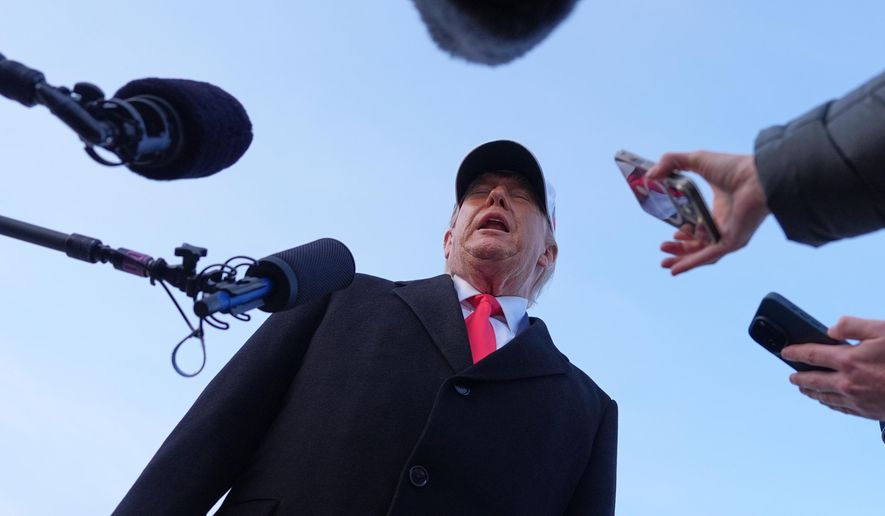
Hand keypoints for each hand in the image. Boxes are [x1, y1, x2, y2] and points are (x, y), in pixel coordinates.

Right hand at [646, 151, 768, 274]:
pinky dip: (691, 264)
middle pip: (699, 243)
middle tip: (663, 248)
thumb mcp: (696, 159)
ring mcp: (729, 235)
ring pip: (702, 254)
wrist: (757, 177)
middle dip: (680, 249)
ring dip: (682, 259)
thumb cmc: (734, 168)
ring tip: (665, 262)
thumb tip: (650, 174)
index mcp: (721, 209)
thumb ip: (672, 162)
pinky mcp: (731, 242)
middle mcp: (725, 224)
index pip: (702, 226)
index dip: (686, 231)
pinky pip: (709, 257)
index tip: (672, 231)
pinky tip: (675, 270)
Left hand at [782, 316, 884, 420]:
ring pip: (826, 397)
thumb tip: (831, 329)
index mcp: (848, 360)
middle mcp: (848, 383)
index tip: (784, 352)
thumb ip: (854, 325)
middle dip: (800, 377)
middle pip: (814, 381)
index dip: (795, 352)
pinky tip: (829, 402)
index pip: (811, 355)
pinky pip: (841, 409)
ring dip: (812, 392)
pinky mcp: (869, 412)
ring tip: (805, 389)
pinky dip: (830, 404)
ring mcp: (858, 400)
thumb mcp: (883, 330)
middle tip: (791, 376)